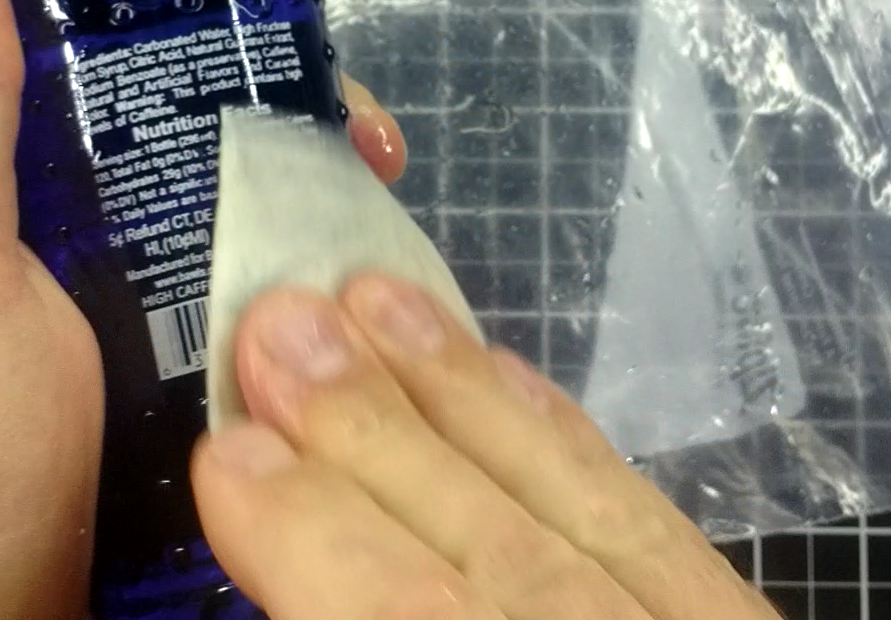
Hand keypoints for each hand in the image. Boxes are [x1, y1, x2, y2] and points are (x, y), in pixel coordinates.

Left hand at [0, 0, 406, 618]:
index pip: (69, 90)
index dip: (180, 49)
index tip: (289, 50)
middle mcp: (8, 294)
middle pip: (158, 183)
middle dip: (269, 155)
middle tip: (372, 160)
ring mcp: (74, 386)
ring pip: (206, 282)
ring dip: (296, 257)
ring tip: (386, 252)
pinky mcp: (136, 465)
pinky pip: (226, 378)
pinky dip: (287, 352)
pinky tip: (351, 348)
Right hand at [191, 276, 782, 619]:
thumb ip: (350, 611)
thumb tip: (267, 541)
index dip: (319, 539)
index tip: (230, 451)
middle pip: (501, 555)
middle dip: (379, 432)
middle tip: (278, 324)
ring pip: (584, 515)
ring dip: (465, 402)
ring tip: (370, 302)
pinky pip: (660, 527)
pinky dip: (571, 441)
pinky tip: (504, 371)